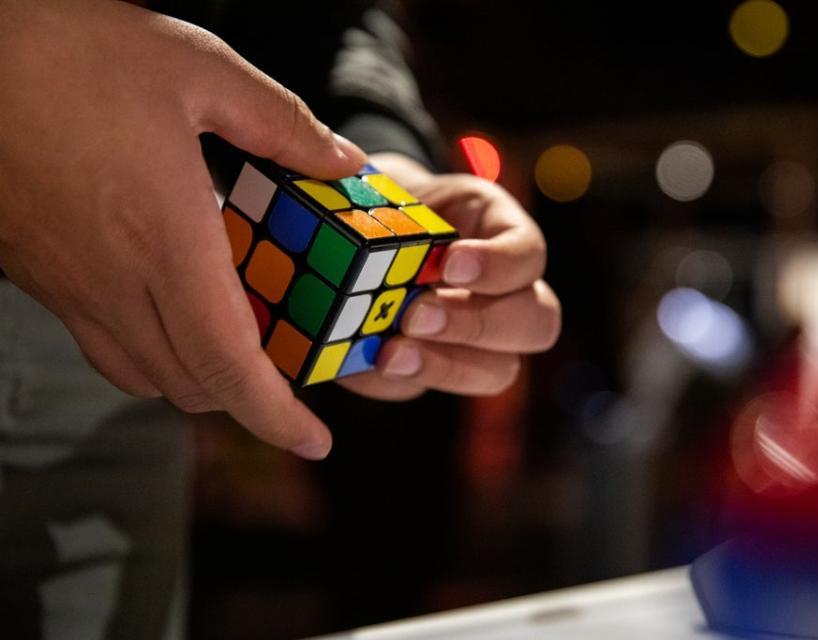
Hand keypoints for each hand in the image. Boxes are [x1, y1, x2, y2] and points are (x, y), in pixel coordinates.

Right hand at [0, 0, 366, 458]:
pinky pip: (105, 344)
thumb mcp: (200, 69)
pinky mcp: (38, 274)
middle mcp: (112, 280)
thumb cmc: (69, 49)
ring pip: (144, 375)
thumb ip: (282, 124)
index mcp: (165, 239)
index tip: (313, 442)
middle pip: (191, 385)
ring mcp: (68, 284)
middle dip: (249, 398)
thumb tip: (342, 161)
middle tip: (290, 372)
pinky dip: (153, 352)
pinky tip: (175, 306)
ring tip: (241, 342)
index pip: (228, 365)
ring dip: (201, 377)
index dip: (276, 417)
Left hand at [338, 153, 561, 399]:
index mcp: (502, 232)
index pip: (529, 254)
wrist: (360, 233)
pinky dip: (401, 379)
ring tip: (391, 353)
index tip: (451, 264)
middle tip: (417, 315)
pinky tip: (369, 362)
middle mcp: (508, 293)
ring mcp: (480, 342)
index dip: (500, 264)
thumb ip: (375, 191)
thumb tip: (350, 196)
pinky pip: (432, 388)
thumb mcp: (388, 186)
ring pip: (499, 371)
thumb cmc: (387, 203)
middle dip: (478, 323)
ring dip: (448, 366)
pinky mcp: (436, 370)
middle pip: (538, 322)